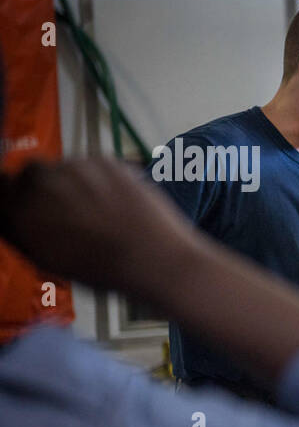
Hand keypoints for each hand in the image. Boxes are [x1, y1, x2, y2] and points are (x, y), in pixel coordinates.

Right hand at [0, 158, 199, 295]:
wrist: (155, 258)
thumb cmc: (103, 267)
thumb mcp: (47, 258)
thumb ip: (19, 229)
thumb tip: (9, 212)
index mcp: (19, 207)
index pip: (1, 186)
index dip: (16, 197)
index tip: (29, 206)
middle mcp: (39, 180)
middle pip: (32, 174)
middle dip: (46, 189)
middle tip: (71, 214)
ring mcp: (74, 166)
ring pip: (66, 168)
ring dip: (76, 184)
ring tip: (101, 215)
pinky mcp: (105, 159)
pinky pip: (95, 166)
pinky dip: (103, 180)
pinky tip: (117, 205)